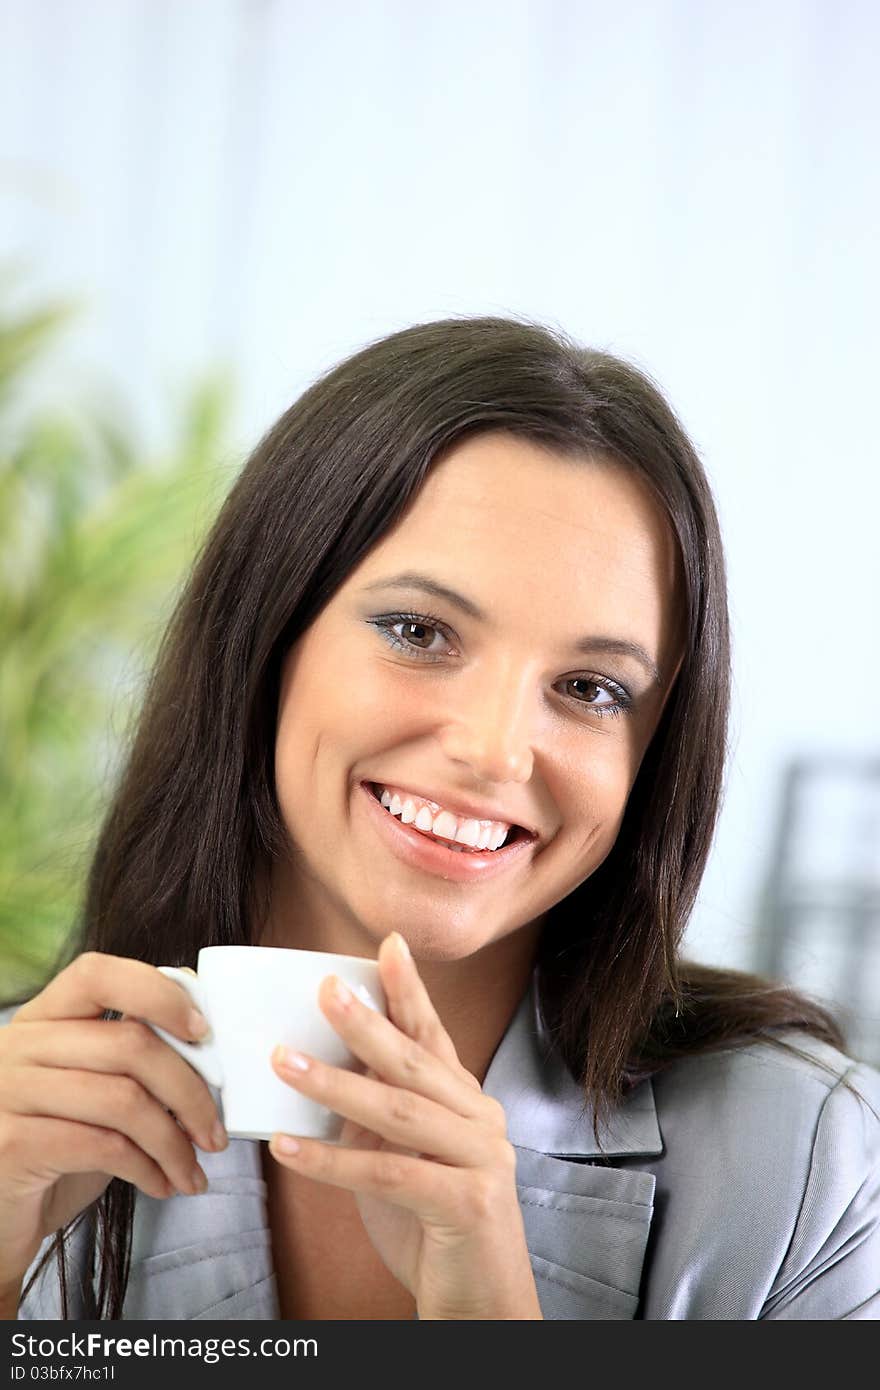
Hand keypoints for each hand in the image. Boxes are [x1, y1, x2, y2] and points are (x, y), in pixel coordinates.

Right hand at [0, 952, 227, 1282]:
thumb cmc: (55, 1151)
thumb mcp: (92, 1092)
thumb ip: (132, 1059)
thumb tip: (207, 1042)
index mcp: (42, 1019)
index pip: (98, 974)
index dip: (158, 993)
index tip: (203, 1031)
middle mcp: (19, 1046)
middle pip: (129, 1043)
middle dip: (190, 1090)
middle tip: (214, 1130)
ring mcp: (9, 1092)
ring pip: (123, 1099)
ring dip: (174, 1141)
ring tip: (193, 1169)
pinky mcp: (11, 1144)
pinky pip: (104, 1146)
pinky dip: (147, 1168)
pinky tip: (161, 1183)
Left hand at [268, 932, 541, 1319]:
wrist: (481, 1304)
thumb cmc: (435, 1227)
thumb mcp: (402, 1158)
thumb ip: (378, 1116)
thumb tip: (323, 1071)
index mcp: (467, 1103)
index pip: (433, 1036)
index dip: (409, 990)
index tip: (385, 946)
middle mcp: (481, 1120)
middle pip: (413, 1063)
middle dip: (365, 1023)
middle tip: (323, 990)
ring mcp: (482, 1160)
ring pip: (398, 1111)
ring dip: (334, 1085)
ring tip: (282, 1061)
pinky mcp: (468, 1204)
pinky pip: (388, 1173)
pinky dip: (332, 1161)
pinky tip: (287, 1148)